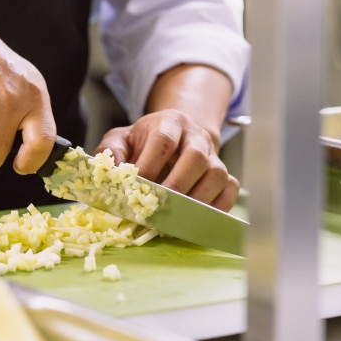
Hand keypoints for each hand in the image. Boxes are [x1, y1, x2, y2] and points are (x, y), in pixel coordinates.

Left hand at [94, 109, 239, 210]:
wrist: (174, 136)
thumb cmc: (143, 142)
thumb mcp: (121, 139)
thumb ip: (110, 152)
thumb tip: (110, 173)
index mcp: (169, 122)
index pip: (164, 140)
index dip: (151, 164)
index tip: (137, 186)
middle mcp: (196, 136)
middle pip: (195, 157)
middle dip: (176, 184)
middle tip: (158, 206)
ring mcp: (214, 155)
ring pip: (217, 174)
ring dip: (197, 199)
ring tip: (177, 217)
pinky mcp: (225, 174)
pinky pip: (230, 189)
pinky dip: (218, 206)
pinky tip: (198, 218)